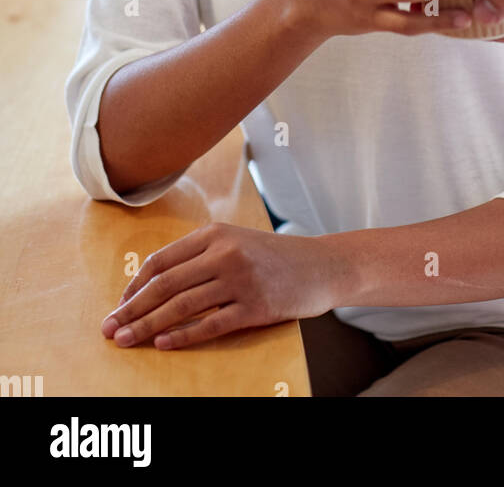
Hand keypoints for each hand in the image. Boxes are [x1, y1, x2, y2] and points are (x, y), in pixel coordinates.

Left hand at [100, 223, 350, 349]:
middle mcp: (225, 252)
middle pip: (165, 284)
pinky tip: (163, 344)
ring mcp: (240, 279)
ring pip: (181, 306)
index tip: (119, 305)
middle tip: (109, 329)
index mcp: (215, 233)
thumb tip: (152, 283)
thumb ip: (199, 255)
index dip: (135, 286)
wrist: (320, 265)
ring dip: (147, 326)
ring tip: (126, 340)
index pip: (162, 261)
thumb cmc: (272, 257)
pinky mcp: (255, 306)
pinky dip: (183, 335)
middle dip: (131, 309)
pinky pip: (210, 324)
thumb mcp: (235, 241)